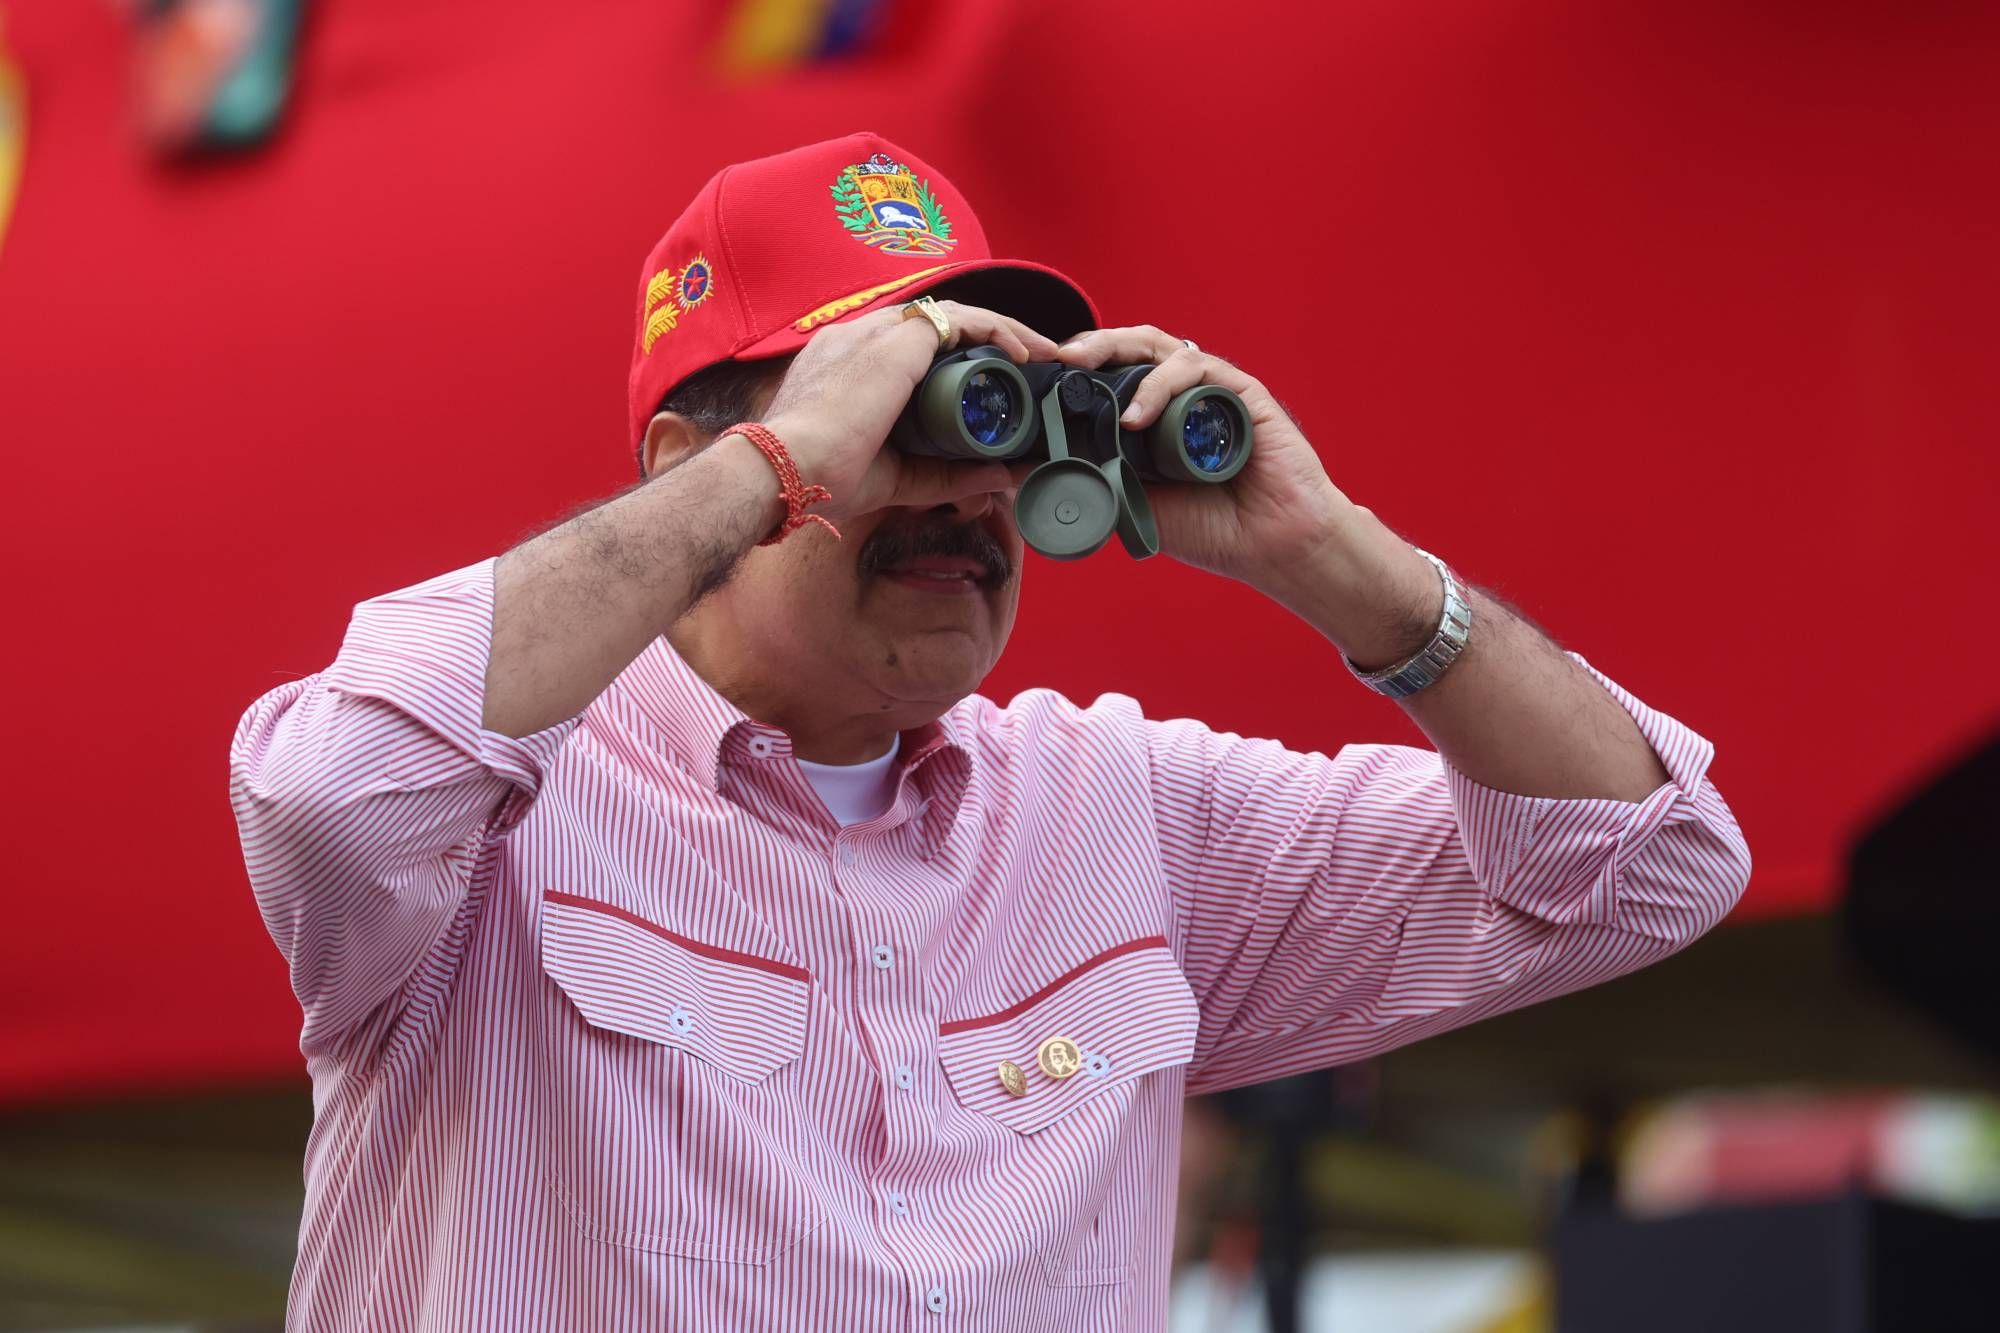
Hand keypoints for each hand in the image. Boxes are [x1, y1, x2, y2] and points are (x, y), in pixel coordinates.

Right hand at [760, 299, 1060, 524]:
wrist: (786, 470)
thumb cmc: (822, 479)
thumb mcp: (901, 478)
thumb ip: (949, 475)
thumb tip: (1002, 477)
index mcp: (851, 364)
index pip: (916, 347)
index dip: (961, 358)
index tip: (998, 381)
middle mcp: (862, 337)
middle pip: (940, 325)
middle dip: (992, 341)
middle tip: (1032, 364)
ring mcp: (877, 332)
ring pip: (956, 315)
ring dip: (1004, 332)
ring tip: (1039, 355)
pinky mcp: (896, 339)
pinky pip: (960, 320)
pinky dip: (997, 331)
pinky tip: (1023, 353)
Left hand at [1052, 326, 1350, 585]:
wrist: (1272, 546)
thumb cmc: (1212, 529)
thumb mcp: (1130, 505)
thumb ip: (1085, 482)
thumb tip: (1017, 470)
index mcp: (1155, 418)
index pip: (1111, 374)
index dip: (1077, 369)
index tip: (1038, 378)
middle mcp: (1181, 397)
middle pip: (1130, 349)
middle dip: (1089, 346)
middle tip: (1056, 360)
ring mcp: (1210, 391)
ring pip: (1157, 348)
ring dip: (1115, 353)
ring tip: (1082, 371)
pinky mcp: (1241, 393)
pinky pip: (1195, 369)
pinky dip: (1159, 386)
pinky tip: (1136, 416)